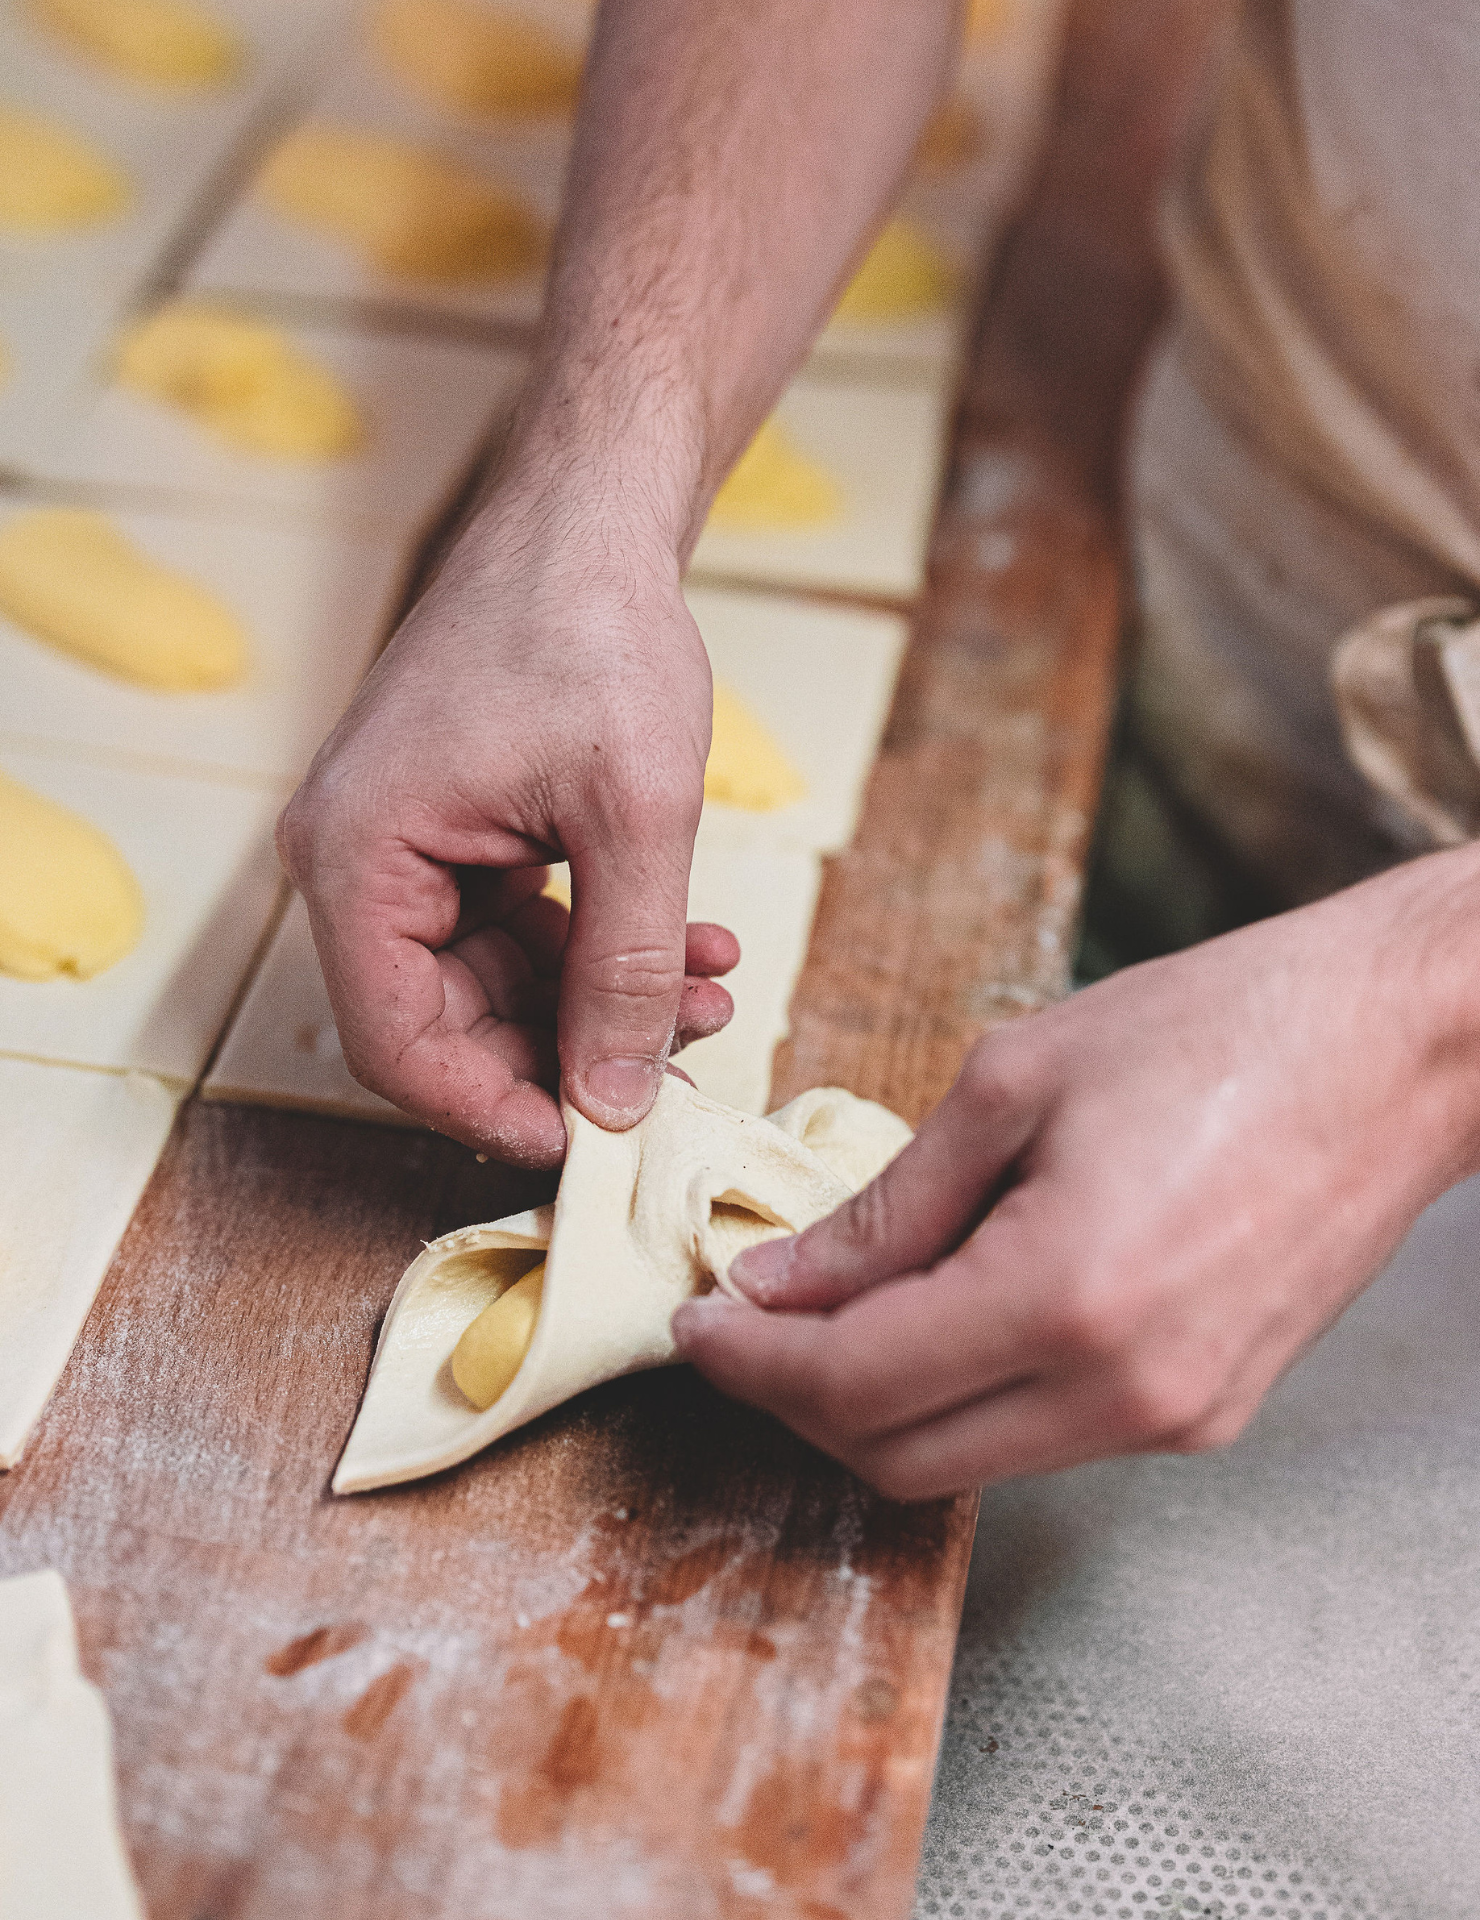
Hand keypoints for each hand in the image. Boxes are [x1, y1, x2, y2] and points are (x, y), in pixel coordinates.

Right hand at [277, 476, 731, 1168]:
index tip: (595, 1145)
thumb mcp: (637, 818)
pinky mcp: (458, 835)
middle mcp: (357, 860)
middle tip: (684, 1067)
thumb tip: (617, 1101)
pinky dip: (604, 948)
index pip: (395, 1044)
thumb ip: (625, 971)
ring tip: (714, 991)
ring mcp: (406, 847)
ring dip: (607, 1001)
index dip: (496, 1109)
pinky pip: (520, 932)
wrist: (591, 515)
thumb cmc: (594, 631)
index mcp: (358, 856)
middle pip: (448, 1024)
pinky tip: (696, 946)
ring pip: (498, 985)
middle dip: (575, 1053)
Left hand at [674, 852, 1479, 1497]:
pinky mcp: (1209, 1413)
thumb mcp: (1016, 1081)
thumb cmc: (1221, 1028)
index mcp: (1066, 1297)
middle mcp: (1126, 1393)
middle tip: (742, 1321)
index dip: (751, 1362)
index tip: (697, 1319)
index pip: (852, 1384)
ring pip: (967, 1462)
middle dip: (795, 1399)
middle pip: (896, 1458)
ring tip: (832, 1304)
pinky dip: (965, 1392)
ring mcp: (1176, 1419)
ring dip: (877, 1400)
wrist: (1398, 1046)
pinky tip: (941, 1309)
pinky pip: (1044, 1436)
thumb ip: (887, 1205)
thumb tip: (783, 1278)